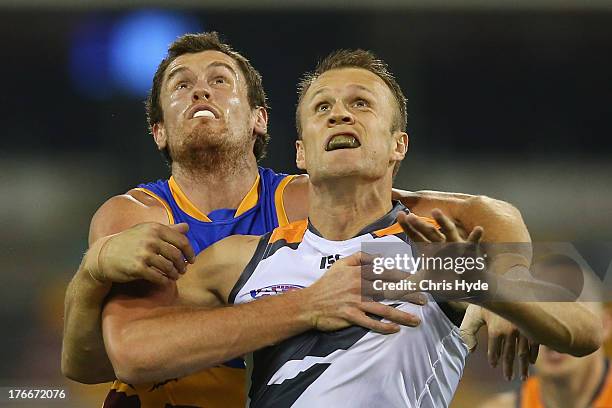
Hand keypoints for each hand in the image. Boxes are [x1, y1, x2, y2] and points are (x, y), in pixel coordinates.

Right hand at [89, 222, 195, 285]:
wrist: (105, 255)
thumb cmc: (130, 242)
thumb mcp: (147, 231)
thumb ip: (168, 229)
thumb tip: (187, 227)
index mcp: (155, 228)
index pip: (181, 241)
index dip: (190, 252)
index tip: (191, 259)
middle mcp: (151, 239)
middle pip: (177, 255)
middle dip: (182, 265)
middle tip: (183, 270)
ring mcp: (144, 254)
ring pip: (169, 267)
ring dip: (174, 274)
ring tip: (175, 276)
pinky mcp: (138, 268)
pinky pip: (158, 277)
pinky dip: (164, 281)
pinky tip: (165, 281)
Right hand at [304, 252, 423, 333]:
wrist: (309, 303)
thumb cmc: (327, 283)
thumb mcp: (341, 264)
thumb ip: (361, 257)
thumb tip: (380, 256)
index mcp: (359, 272)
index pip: (386, 272)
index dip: (403, 276)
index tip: (418, 279)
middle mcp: (359, 286)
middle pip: (389, 290)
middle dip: (409, 295)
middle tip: (425, 300)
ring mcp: (355, 302)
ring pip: (383, 308)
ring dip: (402, 315)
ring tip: (417, 320)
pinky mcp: (351, 316)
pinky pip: (370, 323)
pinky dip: (383, 327)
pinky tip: (395, 330)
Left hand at [396, 209, 490, 300]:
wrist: (465, 286)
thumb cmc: (444, 279)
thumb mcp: (423, 283)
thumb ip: (405, 286)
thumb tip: (386, 292)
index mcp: (429, 248)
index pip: (416, 235)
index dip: (408, 227)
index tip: (400, 215)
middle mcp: (441, 243)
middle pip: (429, 232)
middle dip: (420, 225)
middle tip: (410, 216)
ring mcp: (456, 246)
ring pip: (449, 231)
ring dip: (443, 222)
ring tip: (435, 212)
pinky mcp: (470, 252)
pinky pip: (473, 243)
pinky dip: (475, 236)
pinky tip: (478, 229)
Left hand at [460, 305, 538, 380]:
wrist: (500, 285)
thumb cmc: (484, 300)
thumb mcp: (472, 315)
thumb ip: (467, 333)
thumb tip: (470, 351)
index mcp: (495, 329)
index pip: (494, 350)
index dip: (493, 358)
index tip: (494, 366)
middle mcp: (510, 331)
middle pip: (509, 354)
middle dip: (509, 367)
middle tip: (509, 378)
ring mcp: (522, 328)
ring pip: (523, 351)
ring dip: (522, 365)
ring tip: (522, 377)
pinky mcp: (531, 324)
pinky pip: (534, 343)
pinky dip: (533, 353)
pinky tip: (531, 361)